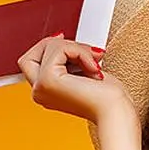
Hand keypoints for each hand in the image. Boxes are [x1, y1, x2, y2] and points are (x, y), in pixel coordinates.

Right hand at [17, 33, 132, 124]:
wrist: (116, 113)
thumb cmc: (109, 99)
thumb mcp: (83, 72)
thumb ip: (67, 59)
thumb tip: (58, 36)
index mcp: (45, 93)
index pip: (31, 60)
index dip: (47, 48)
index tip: (69, 43)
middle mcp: (38, 92)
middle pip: (34, 51)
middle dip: (62, 45)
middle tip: (90, 55)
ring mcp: (40, 87)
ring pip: (49, 45)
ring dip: (78, 49)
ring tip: (95, 67)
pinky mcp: (47, 80)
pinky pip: (59, 48)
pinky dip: (80, 52)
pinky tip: (94, 69)